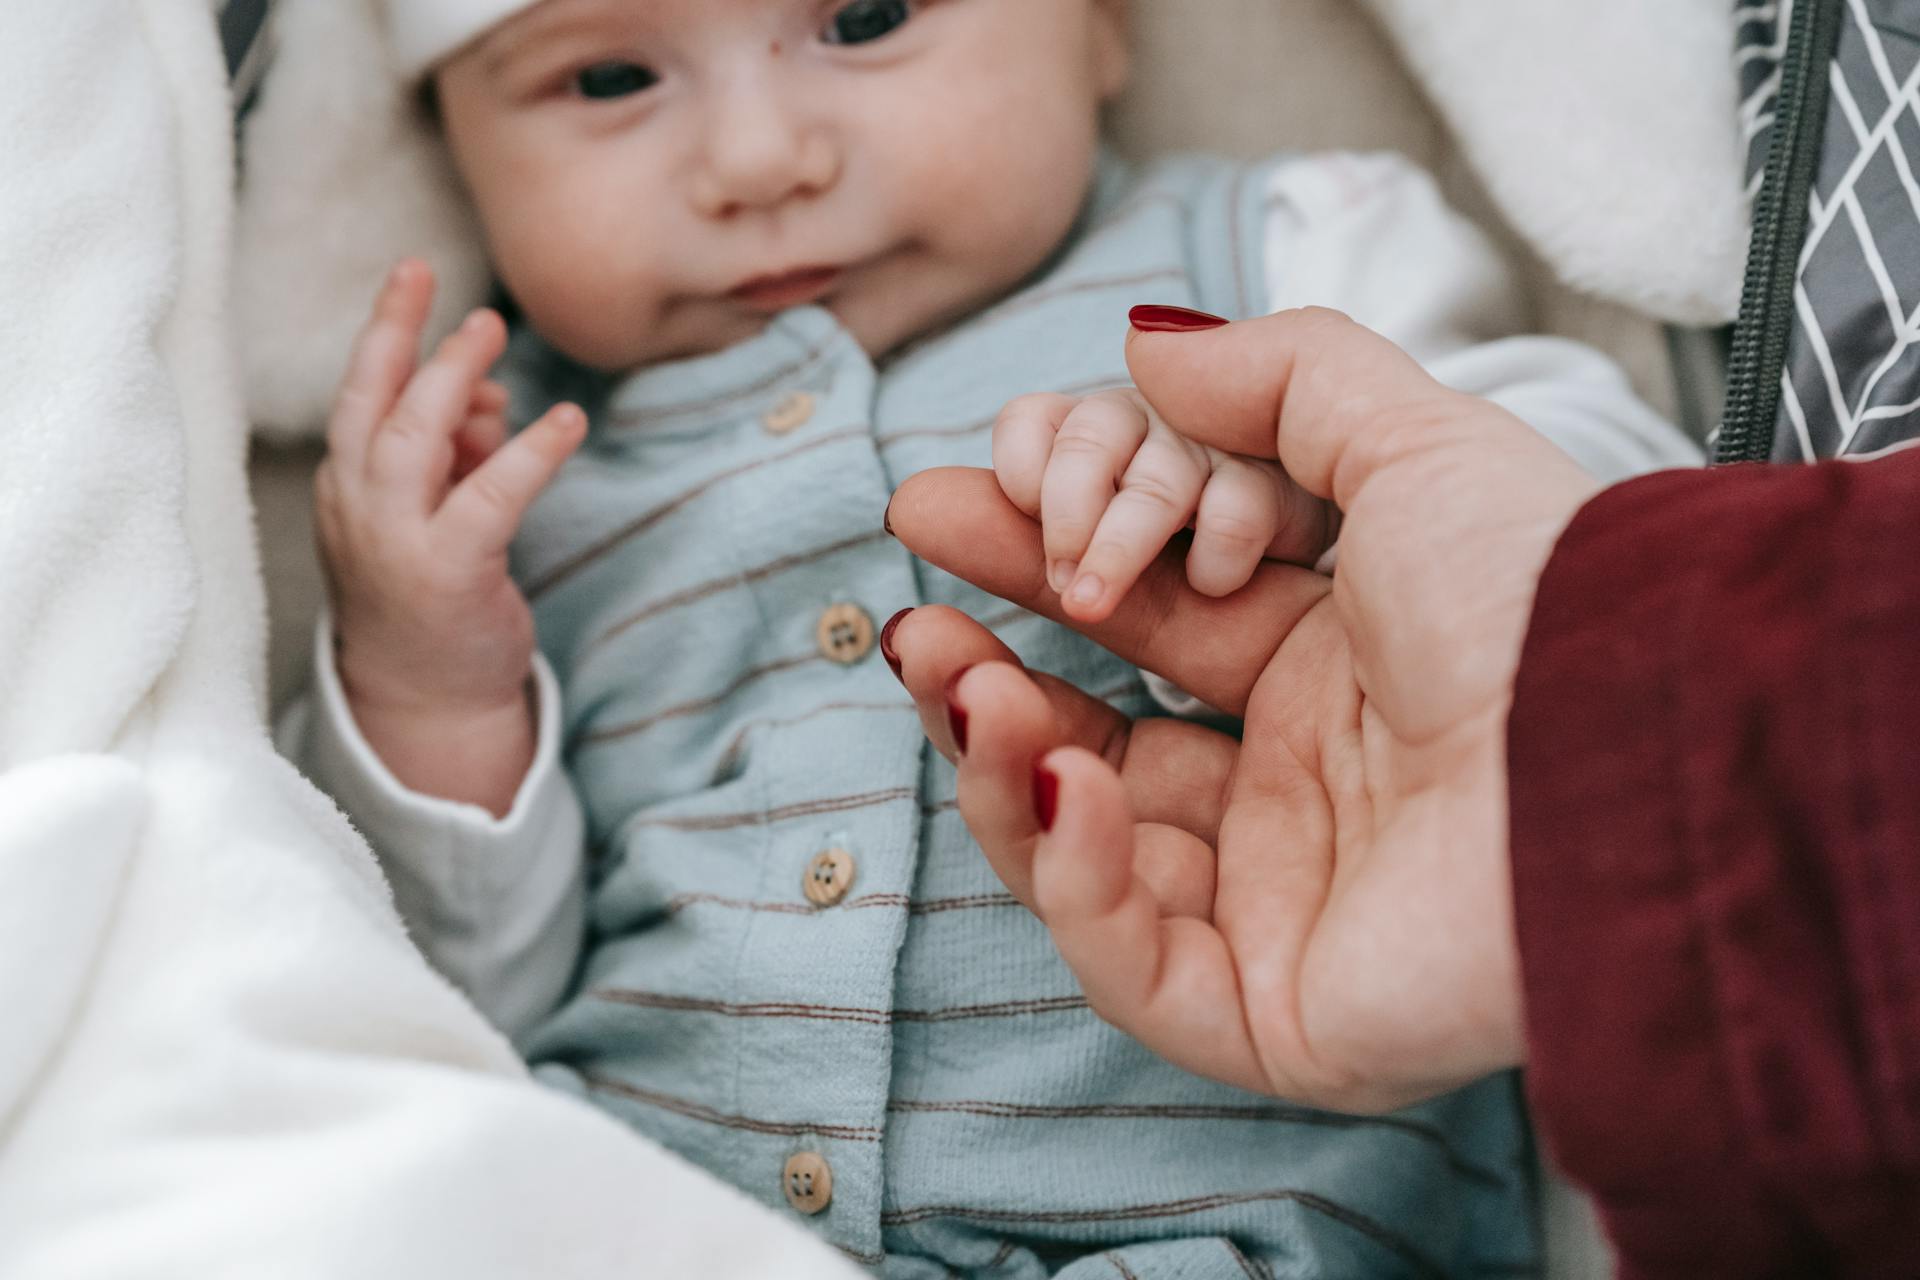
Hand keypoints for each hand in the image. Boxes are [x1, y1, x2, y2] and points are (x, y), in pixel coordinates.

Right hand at [314, 260, 584, 809]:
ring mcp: (395, 541)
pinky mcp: (446, 572)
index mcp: (348, 486)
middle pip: (373, 404)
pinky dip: (529, 454)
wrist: (426, 695)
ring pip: (414, 439)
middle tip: (461, 295)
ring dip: (452, 379)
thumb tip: (489, 393)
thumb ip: (457, 452)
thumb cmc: (432, 592)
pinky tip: (567, 422)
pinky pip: (489, 498)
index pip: (359, 394)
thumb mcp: (434, 511)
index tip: (413, 275)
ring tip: (493, 331)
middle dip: (407, 337)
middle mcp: (358, 507)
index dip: (385, 331)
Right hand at [886, 308, 1599, 1111]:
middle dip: (990, 659)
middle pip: (1097, 730)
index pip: (1151, 613)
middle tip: (912, 603)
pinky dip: (1071, 870)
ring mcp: (1282, 903)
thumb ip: (1275, 380)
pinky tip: (1062, 771)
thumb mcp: (1407, 441)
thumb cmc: (1541, 601)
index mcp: (1336, 663)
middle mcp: (1302, 785)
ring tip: (951, 671)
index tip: (960, 494)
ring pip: (1087, 852)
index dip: (1048, 555)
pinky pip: (1132, 962)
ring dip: (999, 757)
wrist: (1632, 753)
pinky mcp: (1275, 1012)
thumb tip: (1143, 345)